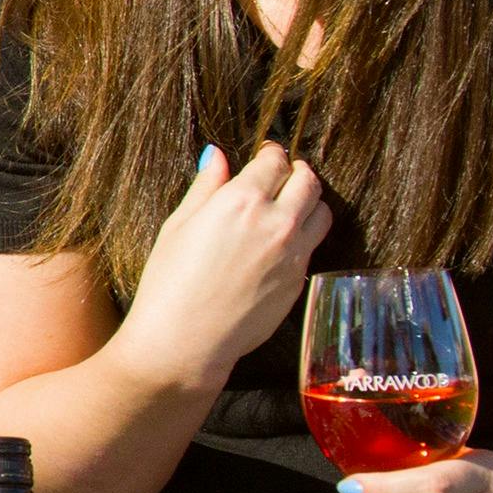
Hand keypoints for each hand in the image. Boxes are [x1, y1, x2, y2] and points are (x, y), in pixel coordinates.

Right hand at [117, 143, 331, 389]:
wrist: (184, 340)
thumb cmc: (169, 283)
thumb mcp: (178, 226)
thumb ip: (205, 187)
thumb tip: (217, 156)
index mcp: (241, 201)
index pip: (274, 161)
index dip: (272, 153)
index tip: (267, 153)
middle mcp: (276, 222)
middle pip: (308, 181)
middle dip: (297, 172)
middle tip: (284, 174)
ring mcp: (293, 253)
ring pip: (322, 212)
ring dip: (310, 202)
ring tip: (292, 205)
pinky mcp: (299, 281)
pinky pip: (313, 246)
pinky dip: (304, 235)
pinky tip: (281, 242)